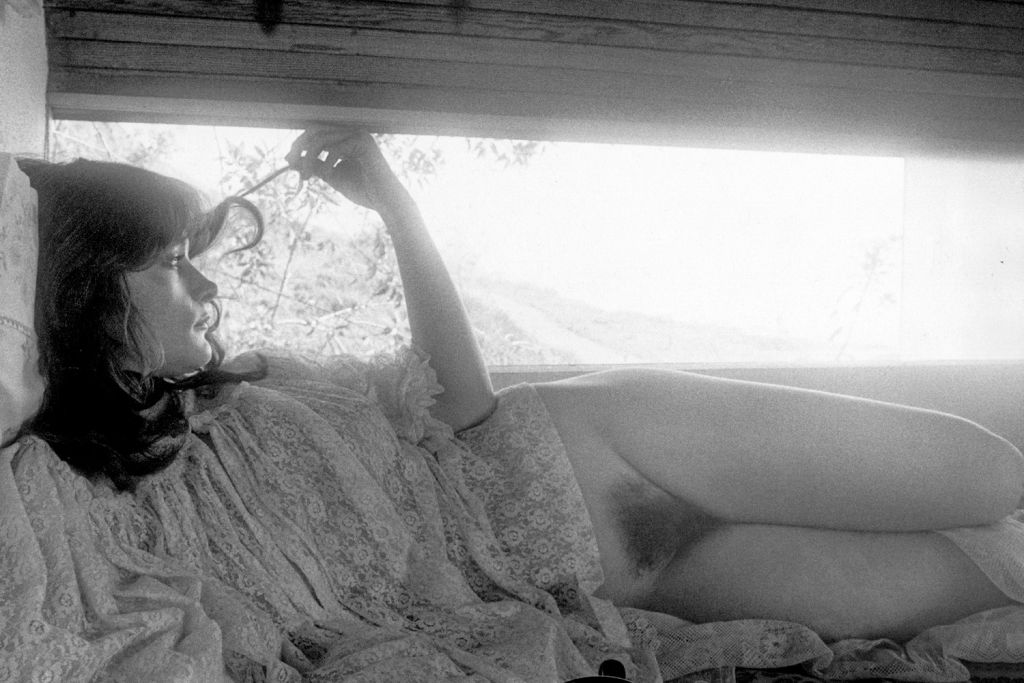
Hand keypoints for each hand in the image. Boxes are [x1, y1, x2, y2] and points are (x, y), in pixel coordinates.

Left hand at [285, 127, 406, 212]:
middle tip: (290, 162)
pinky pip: (337, 148)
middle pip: (316, 131)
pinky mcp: (364, 143)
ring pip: (323, 139)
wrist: (385, 201)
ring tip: (306, 175)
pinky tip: (328, 174)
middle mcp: (351, 133)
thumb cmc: (362, 190)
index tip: (288, 160)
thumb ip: (315, 166)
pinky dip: (328, 162)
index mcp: (344, 139)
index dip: (300, 144)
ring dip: (310, 157)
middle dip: (300, 146)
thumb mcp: (332, 176)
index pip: (316, 133)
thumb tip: (292, 160)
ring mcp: (359, 136)